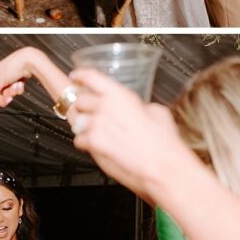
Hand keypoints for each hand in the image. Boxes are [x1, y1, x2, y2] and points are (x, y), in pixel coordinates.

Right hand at [0, 44, 56, 116]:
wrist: (30, 61)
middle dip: (4, 97)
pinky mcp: (16, 81)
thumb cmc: (14, 65)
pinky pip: (15, 92)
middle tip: (9, 97)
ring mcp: (8, 80)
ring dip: (12, 92)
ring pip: (6, 95)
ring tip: (16, 85)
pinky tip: (20, 83)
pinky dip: (18, 89)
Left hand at [64, 65, 180, 198]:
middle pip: (81, 100)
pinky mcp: (93, 142)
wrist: (161, 163)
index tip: (76, 77)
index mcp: (120, 95)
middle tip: (94, 117)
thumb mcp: (157, 112)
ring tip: (99, 135)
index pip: (91, 77)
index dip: (80, 75)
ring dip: (85, 128)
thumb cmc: (163, 141)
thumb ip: (140, 106)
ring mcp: (97, 124)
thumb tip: (139, 109)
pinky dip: (86, 144)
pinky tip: (98, 147)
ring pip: (78, 122)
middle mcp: (105, 106)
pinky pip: (79, 140)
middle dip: (85, 109)